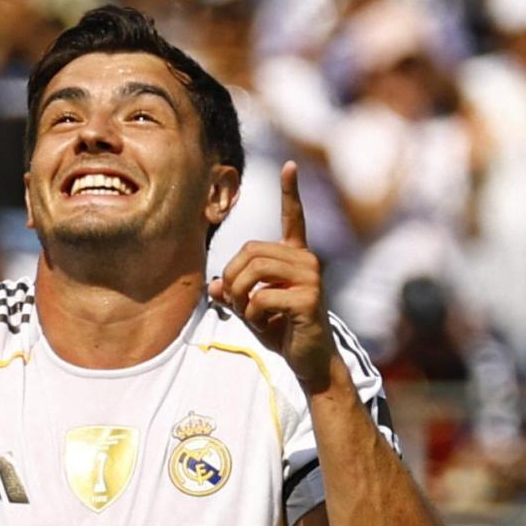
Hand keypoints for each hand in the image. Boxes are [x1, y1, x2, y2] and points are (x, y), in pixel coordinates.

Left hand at [208, 162, 339, 388]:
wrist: (309, 359)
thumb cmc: (281, 329)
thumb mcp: (250, 308)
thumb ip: (232, 292)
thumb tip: (215, 285)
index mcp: (295, 257)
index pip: (293, 218)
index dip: (291, 192)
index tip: (290, 166)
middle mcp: (306, 260)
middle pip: (249, 252)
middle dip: (234, 280)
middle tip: (240, 304)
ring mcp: (311, 277)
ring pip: (252, 273)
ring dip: (240, 298)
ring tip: (251, 314)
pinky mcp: (308, 298)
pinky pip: (261, 298)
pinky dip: (253, 315)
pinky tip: (268, 325)